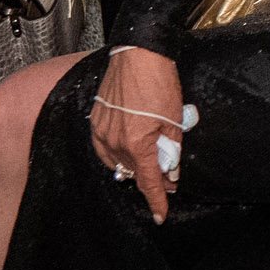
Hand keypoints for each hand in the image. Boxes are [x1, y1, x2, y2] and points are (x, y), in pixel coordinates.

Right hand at [91, 45, 188, 224]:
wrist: (138, 54)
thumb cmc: (160, 82)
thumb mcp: (174, 118)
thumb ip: (171, 149)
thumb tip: (171, 171)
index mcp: (137, 143)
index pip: (148, 182)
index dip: (157, 200)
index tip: (161, 215)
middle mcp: (115, 142)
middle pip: (133, 173)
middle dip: (150, 177)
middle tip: (167, 174)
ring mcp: (102, 131)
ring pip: (118, 162)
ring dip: (134, 164)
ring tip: (149, 157)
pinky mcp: (95, 120)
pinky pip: (104, 148)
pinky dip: (116, 153)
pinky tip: (127, 149)